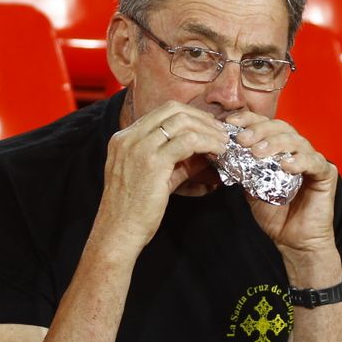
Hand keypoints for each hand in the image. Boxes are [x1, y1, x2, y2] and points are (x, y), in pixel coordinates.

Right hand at [96, 101, 228, 255]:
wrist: (118, 232)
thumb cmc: (134, 210)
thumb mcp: (153, 177)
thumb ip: (175, 162)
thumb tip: (204, 153)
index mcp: (124, 138)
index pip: (161, 111)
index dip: (189, 115)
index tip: (207, 126)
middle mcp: (129, 137)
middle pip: (172, 110)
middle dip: (201, 117)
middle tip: (220, 131)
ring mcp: (138, 147)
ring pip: (182, 122)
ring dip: (208, 129)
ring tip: (223, 141)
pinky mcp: (152, 162)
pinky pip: (187, 141)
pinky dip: (207, 142)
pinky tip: (218, 151)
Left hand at [224, 109, 337, 267]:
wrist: (293, 241)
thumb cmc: (275, 214)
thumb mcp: (251, 189)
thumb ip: (242, 170)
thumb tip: (222, 152)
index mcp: (280, 149)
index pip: (265, 126)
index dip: (249, 120)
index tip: (230, 123)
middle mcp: (297, 150)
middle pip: (281, 128)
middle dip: (260, 130)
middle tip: (243, 140)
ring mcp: (313, 160)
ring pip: (297, 141)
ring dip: (276, 143)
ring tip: (258, 151)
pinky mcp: (326, 173)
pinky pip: (314, 162)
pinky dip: (300, 161)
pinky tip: (285, 165)